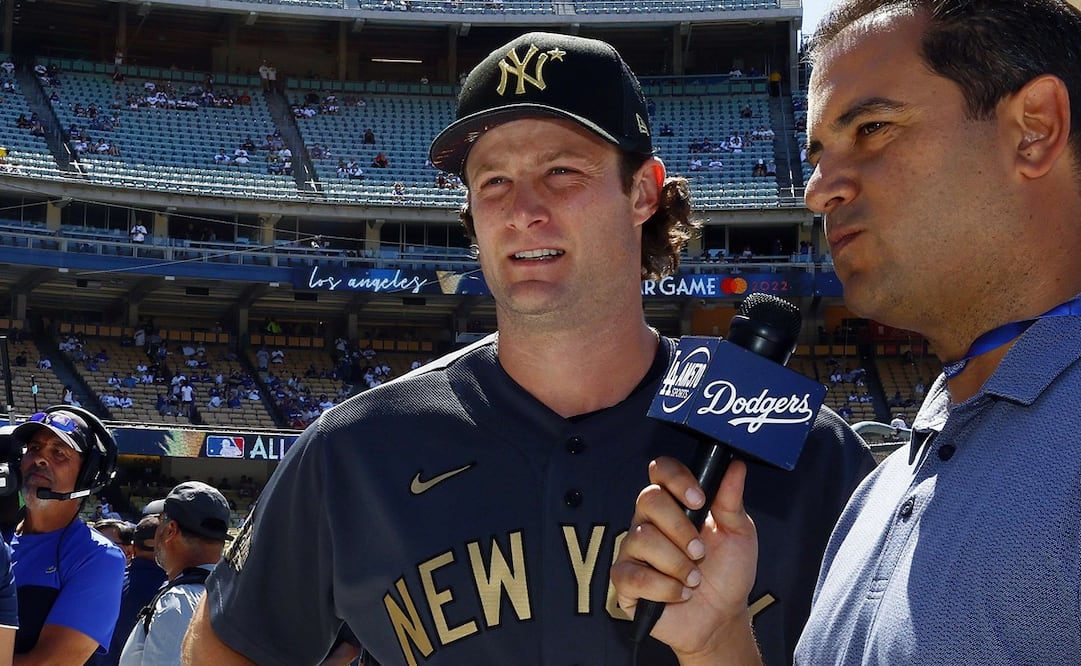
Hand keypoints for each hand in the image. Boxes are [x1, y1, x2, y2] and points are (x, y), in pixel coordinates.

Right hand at [611, 457, 760, 663]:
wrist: (722, 618)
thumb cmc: (728, 572)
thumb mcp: (739, 534)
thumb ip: (731, 501)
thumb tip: (736, 466)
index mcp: (674, 503)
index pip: (661, 470)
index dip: (676, 479)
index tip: (699, 500)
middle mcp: (648, 521)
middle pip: (648, 499)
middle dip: (680, 528)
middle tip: (700, 552)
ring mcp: (633, 550)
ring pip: (643, 539)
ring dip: (677, 564)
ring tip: (694, 580)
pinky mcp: (624, 580)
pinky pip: (635, 575)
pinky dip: (665, 588)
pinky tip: (679, 594)